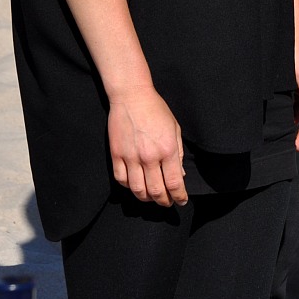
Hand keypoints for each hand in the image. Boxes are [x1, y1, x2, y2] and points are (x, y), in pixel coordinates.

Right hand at [107, 85, 187, 206]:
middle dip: (164, 201)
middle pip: (156, 191)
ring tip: (152, 197)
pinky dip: (129, 187)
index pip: (174, 183)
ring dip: (146, 198)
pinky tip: (135, 185)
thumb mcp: (174, 128)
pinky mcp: (116, 155)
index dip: (179, 196)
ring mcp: (131, 157)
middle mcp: (149, 156)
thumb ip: (178, 152)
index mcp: (167, 149)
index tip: (182, 200)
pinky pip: (121, 180)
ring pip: (138, 190)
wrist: (132, 96)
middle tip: (167, 202)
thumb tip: (180, 174)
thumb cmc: (156, 109)